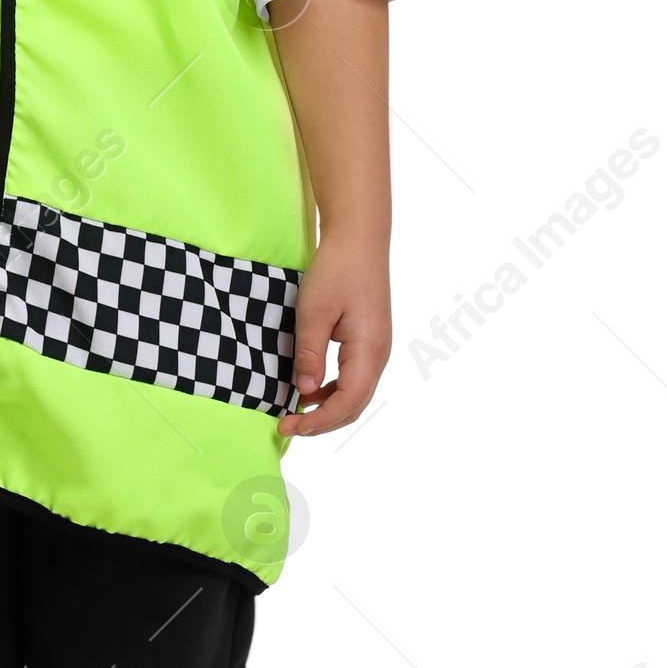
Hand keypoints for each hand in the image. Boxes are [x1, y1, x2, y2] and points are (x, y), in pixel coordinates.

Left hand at [276, 234, 390, 439]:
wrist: (359, 240)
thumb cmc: (337, 270)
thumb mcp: (314, 312)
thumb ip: (309, 353)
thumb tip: (304, 391)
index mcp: (369, 351)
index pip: (347, 403)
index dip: (319, 421)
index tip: (290, 426)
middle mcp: (379, 356)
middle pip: (354, 405)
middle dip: (321, 422)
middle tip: (287, 427)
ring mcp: (376, 350)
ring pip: (355, 395)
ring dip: (327, 409)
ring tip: (295, 414)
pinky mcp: (369, 342)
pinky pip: (353, 378)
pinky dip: (332, 392)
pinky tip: (308, 391)